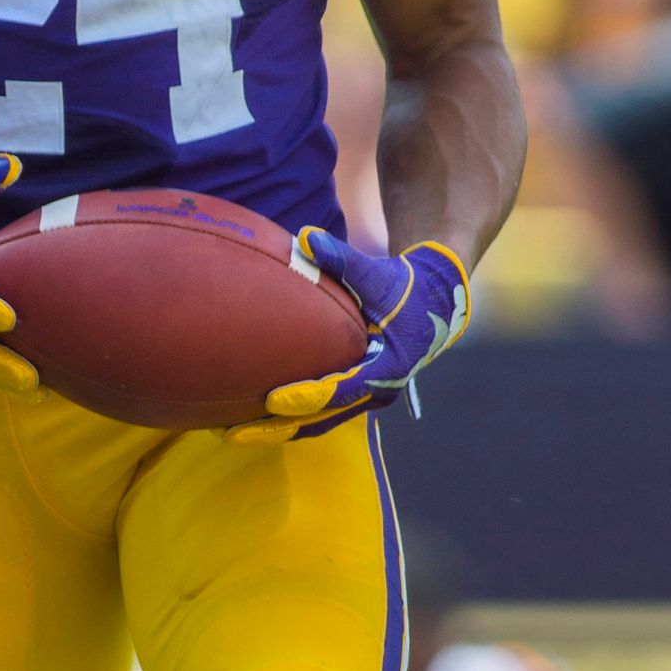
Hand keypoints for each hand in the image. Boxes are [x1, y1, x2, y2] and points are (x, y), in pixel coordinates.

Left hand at [234, 230, 468, 443]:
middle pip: (323, 418)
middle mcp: (378, 389)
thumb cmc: (407, 288)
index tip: (271, 400)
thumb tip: (306, 237)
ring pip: (321, 422)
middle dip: (279, 427)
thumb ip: (343, 259)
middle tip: (235, 433)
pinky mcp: (359, 394)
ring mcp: (368, 396)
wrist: (436, 305)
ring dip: (280, 429)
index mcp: (388, 366)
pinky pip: (323, 414)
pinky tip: (257, 420)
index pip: (342, 388)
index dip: (306, 396)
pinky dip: (293, 418)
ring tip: (235, 433)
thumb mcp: (379, 275)